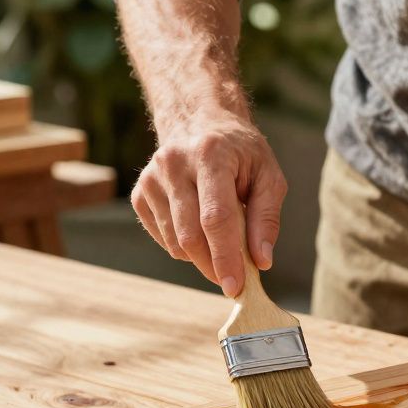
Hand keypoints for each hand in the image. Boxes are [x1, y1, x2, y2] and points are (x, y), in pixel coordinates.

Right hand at [130, 112, 287, 296]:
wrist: (198, 119)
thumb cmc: (239, 151)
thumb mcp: (267, 174)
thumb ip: (266, 217)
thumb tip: (261, 260)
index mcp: (210, 154)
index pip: (216, 218)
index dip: (225, 257)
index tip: (235, 287)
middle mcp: (174, 164)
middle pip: (190, 235)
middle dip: (213, 266)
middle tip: (232, 280)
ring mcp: (152, 179)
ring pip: (175, 242)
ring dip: (200, 257)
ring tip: (220, 241)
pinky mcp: (140, 193)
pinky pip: (162, 238)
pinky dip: (183, 246)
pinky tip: (198, 226)